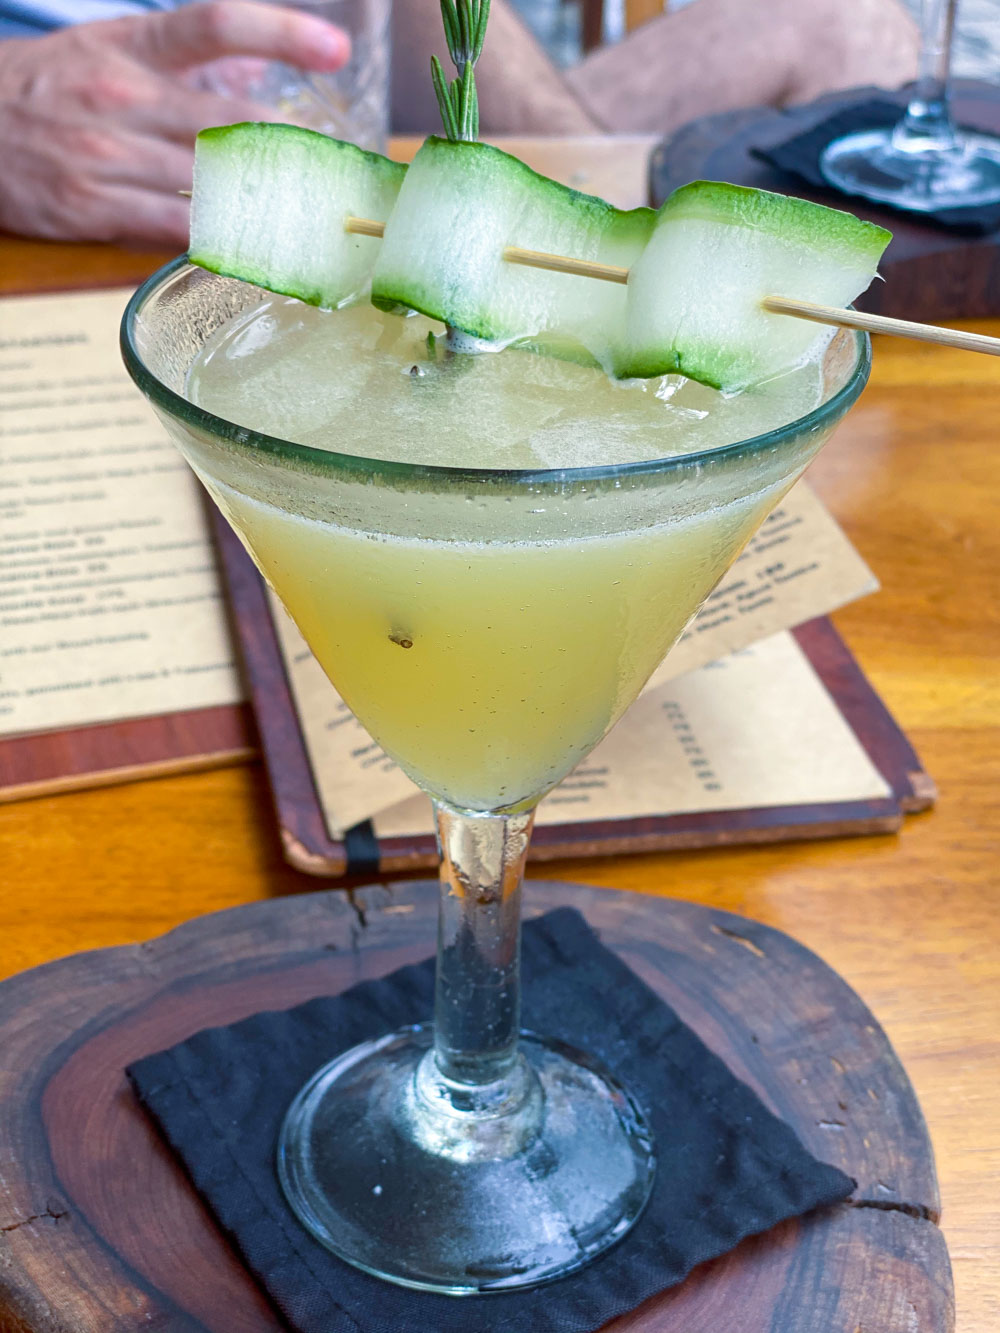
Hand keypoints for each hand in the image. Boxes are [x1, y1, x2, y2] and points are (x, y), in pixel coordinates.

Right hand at [0, 1, 349, 246]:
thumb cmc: (44, 88)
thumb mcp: (107, 50)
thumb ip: (182, 63)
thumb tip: (253, 74)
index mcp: (131, 49)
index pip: (216, 25)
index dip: (280, 33)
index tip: (333, 50)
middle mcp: (124, 97)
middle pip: (230, 122)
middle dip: (292, 152)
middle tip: (340, 176)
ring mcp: (108, 155)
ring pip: (211, 182)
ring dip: (268, 205)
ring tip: (315, 220)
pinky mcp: (94, 207)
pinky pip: (174, 228)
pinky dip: (219, 239)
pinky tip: (254, 247)